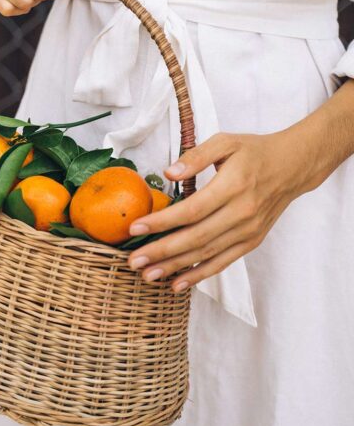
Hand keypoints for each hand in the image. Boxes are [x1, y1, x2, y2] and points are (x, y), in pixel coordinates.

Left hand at [128, 128, 317, 291]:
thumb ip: (196, 156)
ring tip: (148, 275)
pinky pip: (222, 262)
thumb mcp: (226, 142)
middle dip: (161, 251)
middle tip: (133, 261)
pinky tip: (177, 283)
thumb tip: (168, 172)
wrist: (293, 167)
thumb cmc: (255, 152)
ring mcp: (248, 231)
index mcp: (233, 185)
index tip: (135, 228)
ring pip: (206, 254)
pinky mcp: (251, 241)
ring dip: (175, 267)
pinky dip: (199, 275)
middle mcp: (241, 212)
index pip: (192, 209)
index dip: (162, 221)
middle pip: (196, 237)